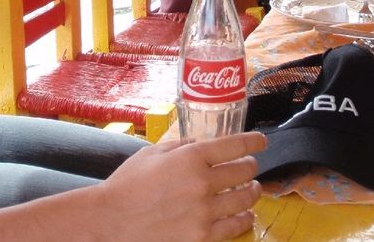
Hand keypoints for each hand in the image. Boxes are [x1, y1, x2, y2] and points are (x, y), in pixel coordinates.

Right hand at [98, 132, 265, 240]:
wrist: (111, 221)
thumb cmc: (128, 183)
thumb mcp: (153, 152)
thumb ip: (182, 145)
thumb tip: (203, 143)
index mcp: (191, 157)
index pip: (235, 146)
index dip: (253, 142)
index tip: (261, 141)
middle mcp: (203, 182)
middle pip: (244, 171)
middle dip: (251, 167)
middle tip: (250, 167)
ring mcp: (204, 212)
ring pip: (245, 199)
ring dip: (253, 192)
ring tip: (253, 189)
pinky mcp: (202, 236)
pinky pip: (236, 226)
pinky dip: (245, 219)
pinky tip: (245, 215)